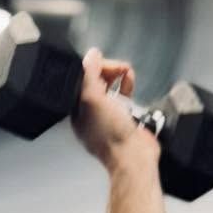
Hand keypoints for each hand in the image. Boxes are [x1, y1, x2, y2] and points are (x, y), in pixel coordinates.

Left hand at [71, 48, 157, 169]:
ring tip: (125, 70)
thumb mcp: (93, 99)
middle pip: (96, 83)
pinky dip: (127, 85)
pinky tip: (130, 78)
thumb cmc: (111, 135)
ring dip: (118, 75)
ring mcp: (109, 117)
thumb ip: (90, 75)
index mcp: (78, 113)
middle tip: (118, 67)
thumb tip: (91, 55)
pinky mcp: (124, 119)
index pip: (81, 82)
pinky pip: (123, 96)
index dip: (92, 68)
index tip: (102, 61)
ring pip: (110, 88)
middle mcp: (92, 115)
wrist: (134, 157)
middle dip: (107, 70)